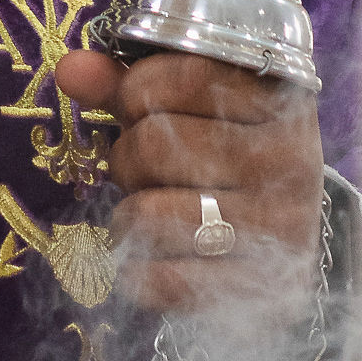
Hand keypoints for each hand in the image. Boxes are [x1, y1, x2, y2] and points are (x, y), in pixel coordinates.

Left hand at [55, 49, 323, 317]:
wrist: (288, 242)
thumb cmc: (228, 155)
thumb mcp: (195, 107)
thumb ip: (133, 84)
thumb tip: (72, 69)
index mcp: (279, 99)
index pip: (184, 76)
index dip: (136, 91)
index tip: (139, 107)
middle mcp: (289, 159)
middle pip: (154, 146)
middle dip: (128, 158)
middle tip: (146, 169)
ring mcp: (280, 228)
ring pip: (148, 214)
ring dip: (129, 218)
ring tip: (151, 211)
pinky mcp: (262, 291)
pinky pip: (161, 282)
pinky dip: (140, 273)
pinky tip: (158, 259)